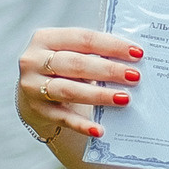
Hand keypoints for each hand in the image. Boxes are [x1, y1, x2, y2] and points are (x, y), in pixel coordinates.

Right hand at [17, 27, 143, 146]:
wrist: (31, 90)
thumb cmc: (60, 67)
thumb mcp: (68, 52)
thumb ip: (93, 52)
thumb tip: (132, 59)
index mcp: (45, 39)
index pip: (83, 38)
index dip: (111, 46)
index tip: (137, 53)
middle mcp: (34, 61)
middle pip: (76, 64)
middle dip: (109, 70)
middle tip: (134, 77)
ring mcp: (33, 87)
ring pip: (69, 90)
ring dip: (99, 95)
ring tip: (124, 98)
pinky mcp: (38, 111)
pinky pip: (62, 118)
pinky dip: (81, 124)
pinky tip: (99, 130)